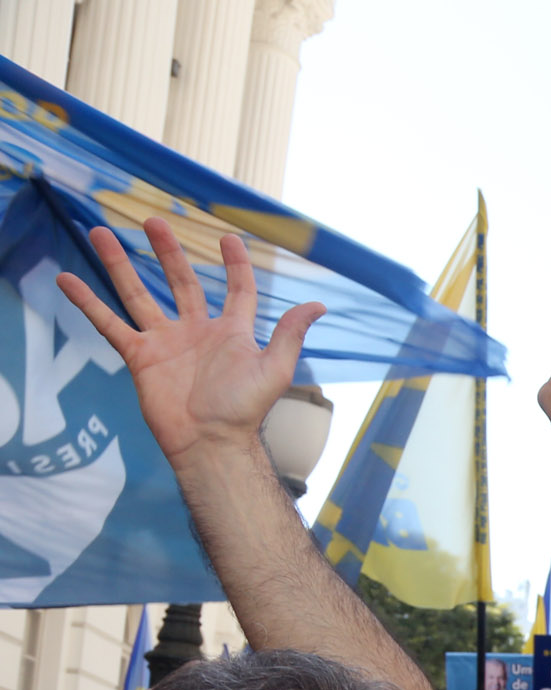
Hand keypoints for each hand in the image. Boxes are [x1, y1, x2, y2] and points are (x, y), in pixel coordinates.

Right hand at [55, 219, 324, 462]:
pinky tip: (67, 278)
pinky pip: (108, 324)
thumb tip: (318, 304)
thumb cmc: (244, 410)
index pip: (236, 289)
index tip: (229, 238)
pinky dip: (87, 302)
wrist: (210, 442)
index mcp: (231, 331)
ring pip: (137, 293)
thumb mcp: (274, 368)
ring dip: (118, 263)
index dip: (235, 265)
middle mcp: (196, 331)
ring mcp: (165, 341)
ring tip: (101, 232)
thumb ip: (289, 333)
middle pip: (179, 281)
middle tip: (153, 220)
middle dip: (167, 251)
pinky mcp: (139, 356)